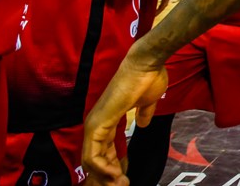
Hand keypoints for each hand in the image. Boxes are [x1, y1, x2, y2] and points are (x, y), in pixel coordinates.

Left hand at [83, 51, 168, 184]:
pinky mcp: (98, 124)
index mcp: (108, 118)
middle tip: (123, 185)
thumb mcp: (148, 102)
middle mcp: (97, 123)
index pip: (104, 149)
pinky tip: (116, 174)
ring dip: (105, 176)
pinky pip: (93, 154)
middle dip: (107, 176)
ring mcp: (95, 123)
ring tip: (121, 184)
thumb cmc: (149, 78)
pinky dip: (102, 168)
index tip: (126, 176)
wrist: (147, 65)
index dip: (114, 165)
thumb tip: (144, 123)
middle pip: (95, 158)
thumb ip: (144, 114)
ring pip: (90, 160)